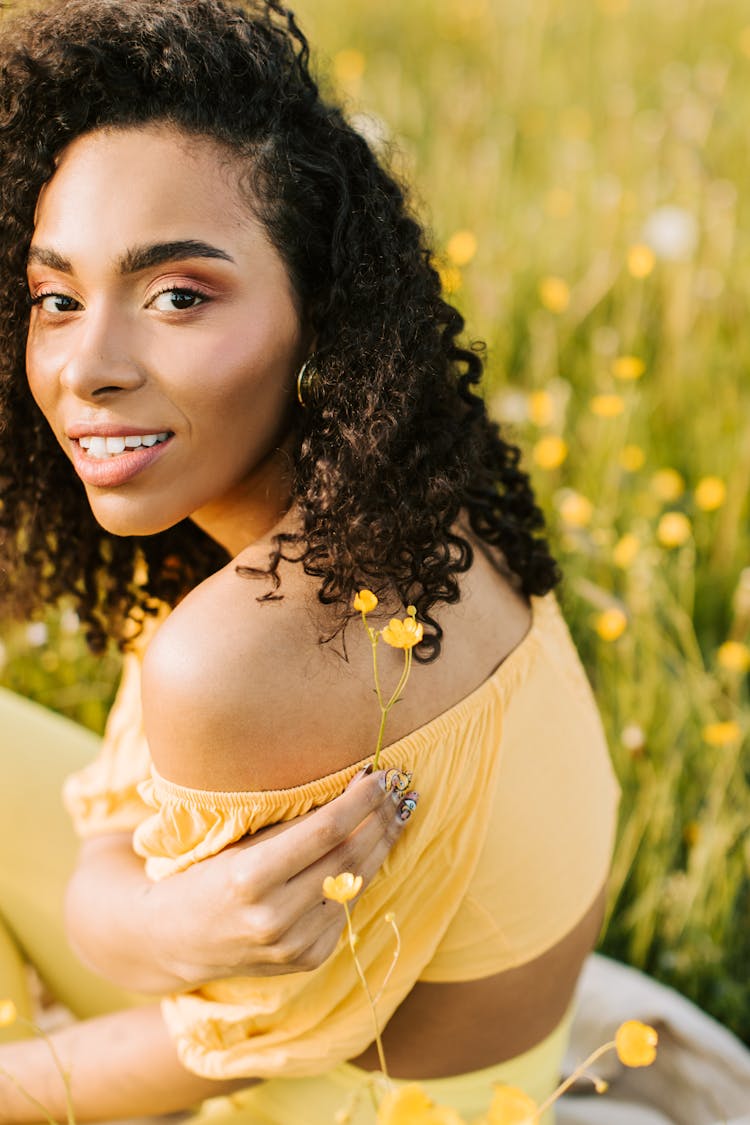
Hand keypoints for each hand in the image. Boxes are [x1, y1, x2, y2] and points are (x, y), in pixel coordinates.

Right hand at [142, 768, 414, 985]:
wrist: (176, 939)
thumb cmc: (204, 872)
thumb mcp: (237, 842)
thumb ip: (291, 824)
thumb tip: (352, 787)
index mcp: (249, 879)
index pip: (325, 832)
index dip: (359, 801)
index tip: (380, 775)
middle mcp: (274, 918)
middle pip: (348, 857)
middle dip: (380, 818)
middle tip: (400, 788)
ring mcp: (293, 945)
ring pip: (356, 883)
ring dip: (382, 845)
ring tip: (398, 813)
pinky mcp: (307, 959)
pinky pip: (346, 908)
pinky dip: (361, 876)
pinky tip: (372, 850)